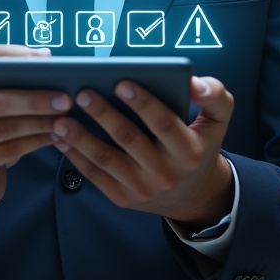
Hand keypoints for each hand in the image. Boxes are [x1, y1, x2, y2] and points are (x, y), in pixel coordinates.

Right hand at [0, 45, 70, 219]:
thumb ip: (2, 83)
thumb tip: (43, 60)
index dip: (6, 53)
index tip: (41, 58)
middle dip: (34, 98)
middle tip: (64, 98)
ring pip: (4, 127)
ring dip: (39, 122)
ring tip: (63, 118)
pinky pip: (9, 151)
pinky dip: (35, 142)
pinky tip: (52, 136)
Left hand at [50, 75, 233, 228]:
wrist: (194, 194)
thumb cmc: (200, 143)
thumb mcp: (218, 119)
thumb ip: (213, 95)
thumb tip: (193, 82)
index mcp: (188, 150)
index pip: (163, 123)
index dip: (143, 102)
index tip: (122, 82)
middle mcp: (165, 173)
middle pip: (129, 139)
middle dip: (104, 114)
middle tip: (82, 92)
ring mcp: (142, 188)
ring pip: (106, 159)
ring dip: (80, 137)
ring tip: (60, 117)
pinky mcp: (123, 198)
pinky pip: (95, 176)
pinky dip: (75, 156)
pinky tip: (60, 137)